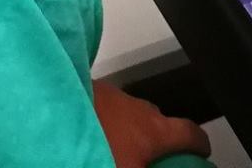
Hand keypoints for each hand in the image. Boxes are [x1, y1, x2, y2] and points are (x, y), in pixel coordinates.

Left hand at [93, 80, 212, 166]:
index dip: (200, 145)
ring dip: (128, 131)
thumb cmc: (97, 151)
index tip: (201, 153)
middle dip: (158, 140)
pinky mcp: (87, 93)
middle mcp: (139, 109)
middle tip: (150, 160)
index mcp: (155, 131)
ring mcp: (112, 97)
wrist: (50, 119)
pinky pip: (103, 110)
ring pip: (129, 115)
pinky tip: (90, 140)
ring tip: (115, 150)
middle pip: (159, 122)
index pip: (191, 133)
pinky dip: (103, 124)